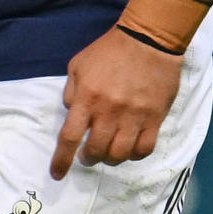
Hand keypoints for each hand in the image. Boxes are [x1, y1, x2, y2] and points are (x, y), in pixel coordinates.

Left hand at [50, 28, 182, 178]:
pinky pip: (145, 149)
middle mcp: (109, 111)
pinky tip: (130, 150)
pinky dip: (135, 155)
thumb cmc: (110, 50)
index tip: (57, 174)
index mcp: (87, 98)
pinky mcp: (155, 118)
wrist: (149, 39)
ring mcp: (134, 116)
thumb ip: (71, 91)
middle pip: (96, 151)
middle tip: (88, 155)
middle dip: (88, 159)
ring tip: (109, 153)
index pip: (69, 137)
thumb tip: (70, 114)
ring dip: (110, 160)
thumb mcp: (78, 64)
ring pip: (120, 154)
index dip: (62, 160)